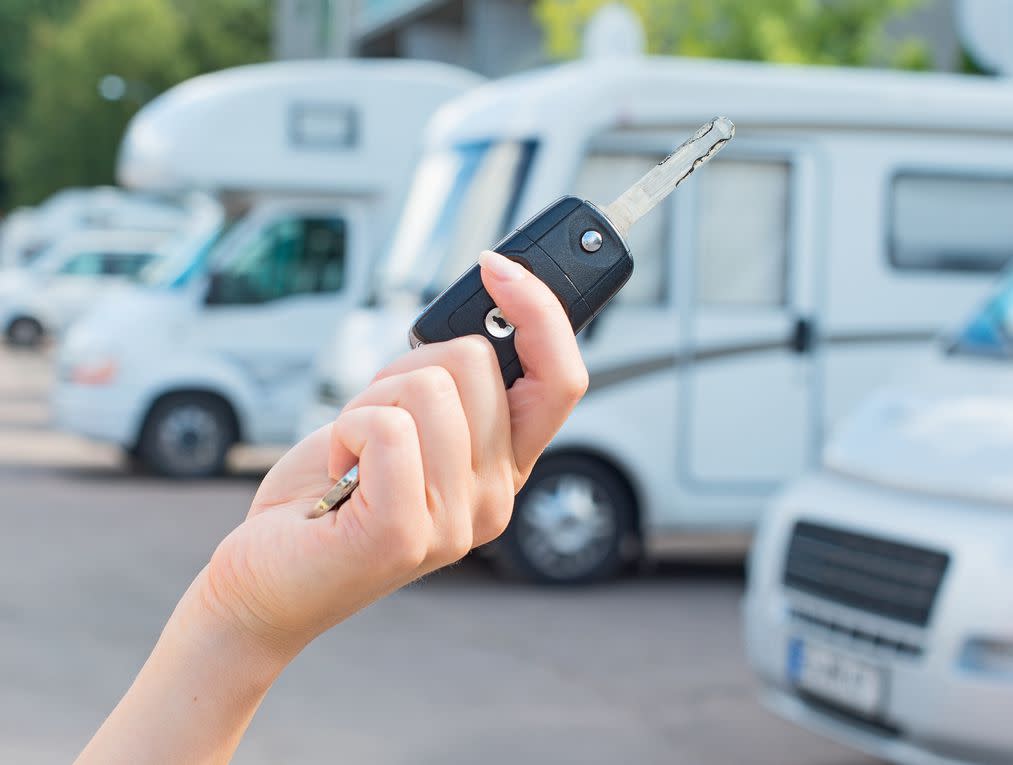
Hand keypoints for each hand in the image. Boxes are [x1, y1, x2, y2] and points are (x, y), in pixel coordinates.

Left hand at [193, 250, 588, 659]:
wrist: (269, 577)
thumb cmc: (330, 494)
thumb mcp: (404, 424)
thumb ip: (449, 386)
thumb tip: (473, 316)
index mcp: (503, 465)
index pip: (563, 379)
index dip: (542, 312)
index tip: (499, 267)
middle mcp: (496, 497)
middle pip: (477, 363)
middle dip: (408, 364)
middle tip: (376, 415)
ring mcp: (457, 522)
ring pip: (430, 387)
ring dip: (372, 400)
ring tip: (356, 450)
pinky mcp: (406, 534)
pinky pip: (387, 427)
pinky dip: (348, 427)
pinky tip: (339, 470)